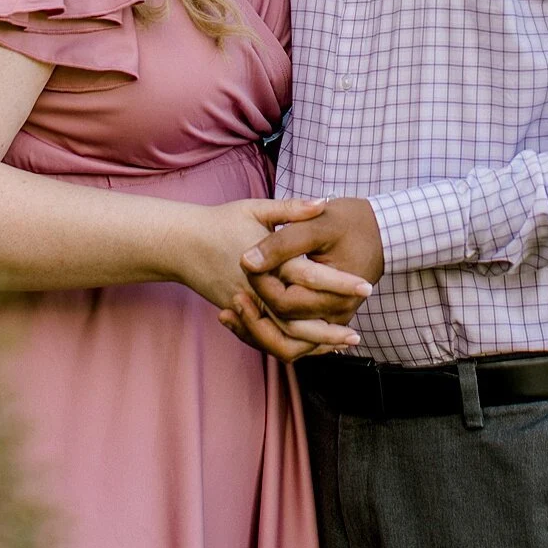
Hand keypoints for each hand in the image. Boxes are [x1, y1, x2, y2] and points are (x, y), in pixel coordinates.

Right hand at [180, 197, 367, 357]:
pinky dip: (290, 344)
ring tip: (338, 345)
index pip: (311, 277)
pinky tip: (311, 345)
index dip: (340, 283)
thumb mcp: (256, 208)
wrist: (181, 244)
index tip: (366, 287)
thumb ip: (292, 208)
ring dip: (312, 343)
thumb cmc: (221, 222)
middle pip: (299, 318)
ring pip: (282, 335)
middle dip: (329, 328)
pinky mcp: (239, 313)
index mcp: (269, 261)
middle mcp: (258, 289)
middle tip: (357, 334)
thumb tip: (324, 203)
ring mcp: (247, 305)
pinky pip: (267, 337)